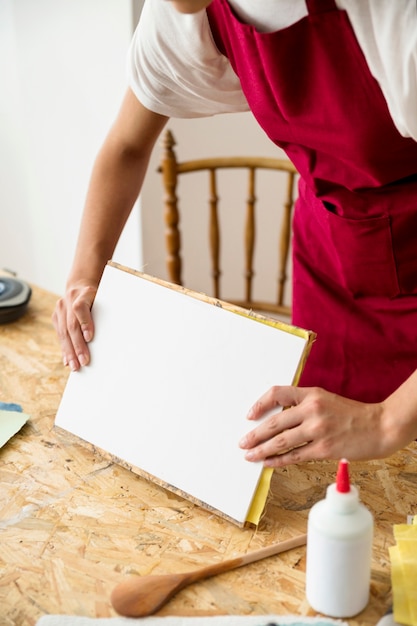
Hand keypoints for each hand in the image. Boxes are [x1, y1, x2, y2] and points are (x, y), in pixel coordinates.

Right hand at [52, 282, 96, 370]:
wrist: (79, 285)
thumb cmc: (97, 296)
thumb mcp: (103, 299)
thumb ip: (104, 313)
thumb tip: (109, 337)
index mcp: (83, 293)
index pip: (80, 308)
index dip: (85, 323)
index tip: (90, 338)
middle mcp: (68, 300)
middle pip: (71, 325)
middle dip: (78, 346)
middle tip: (84, 361)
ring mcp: (60, 308)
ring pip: (63, 332)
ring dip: (69, 352)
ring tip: (75, 366)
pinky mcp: (55, 316)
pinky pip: (59, 335)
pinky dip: (64, 349)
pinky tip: (67, 360)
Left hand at [238, 385, 393, 466]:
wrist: (379, 427)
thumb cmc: (352, 415)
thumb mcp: (327, 400)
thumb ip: (304, 406)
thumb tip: (279, 421)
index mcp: (312, 394)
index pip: (278, 393)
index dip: (260, 404)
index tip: (250, 415)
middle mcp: (313, 409)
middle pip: (274, 422)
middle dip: (255, 434)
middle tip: (243, 443)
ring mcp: (318, 430)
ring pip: (281, 441)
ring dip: (262, 450)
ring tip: (250, 455)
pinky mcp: (324, 449)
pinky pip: (294, 456)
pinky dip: (278, 461)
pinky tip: (268, 463)